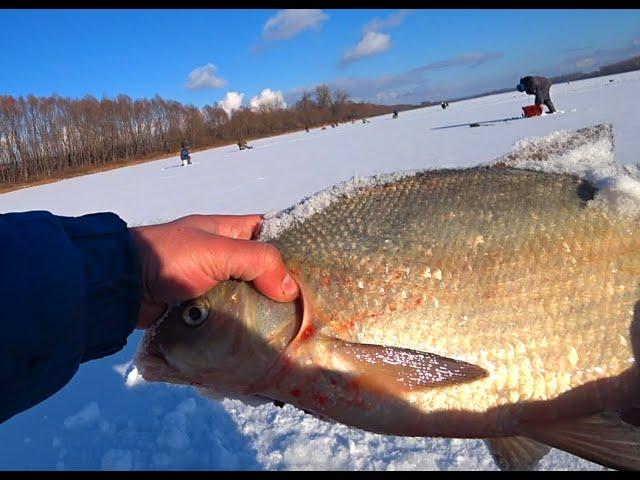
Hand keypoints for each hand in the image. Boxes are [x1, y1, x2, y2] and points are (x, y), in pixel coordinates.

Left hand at [129, 214, 298, 328]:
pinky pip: (230, 311)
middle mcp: (222, 253)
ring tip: (293, 324)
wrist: (121, 286)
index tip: (314, 266)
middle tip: (308, 303)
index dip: (291, 244)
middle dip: (281, 283)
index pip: (268, 231)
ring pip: (247, 292)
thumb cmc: (171, 258)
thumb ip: (257, 262)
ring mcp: (211, 281)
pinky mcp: (201, 305)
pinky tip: (263, 333)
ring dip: (263, 306)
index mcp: (227, 230)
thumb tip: (291, 288)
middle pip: (261, 266)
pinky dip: (244, 320)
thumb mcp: (217, 251)